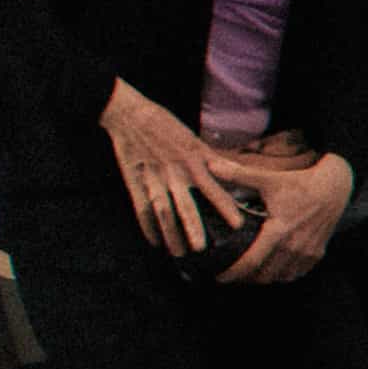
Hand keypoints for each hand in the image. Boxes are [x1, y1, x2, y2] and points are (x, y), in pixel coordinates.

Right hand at [101, 83, 250, 260]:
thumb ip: (213, 159)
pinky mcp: (135, 182)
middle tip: (201, 249)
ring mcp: (152, 179)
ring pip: (162, 211)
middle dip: (193, 227)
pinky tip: (153, 241)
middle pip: (184, 205)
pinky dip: (147, 226)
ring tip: (178, 253)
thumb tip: (236, 173)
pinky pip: (141, 208)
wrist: (130, 115)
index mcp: (191, 160)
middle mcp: (174, 172)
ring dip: (169, 233)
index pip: (211, 188)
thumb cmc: (165, 125)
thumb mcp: (194, 139)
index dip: (223, 206)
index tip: (237, 225)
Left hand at [218, 140, 352, 287]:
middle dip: (245, 278)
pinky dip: (281, 276)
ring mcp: (307, 252)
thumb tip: (210, 164)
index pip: (252, 261)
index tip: (218, 277)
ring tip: (246, 274)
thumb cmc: (299, 183)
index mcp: (279, 231)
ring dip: (263, 279)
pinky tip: (270, 270)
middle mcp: (294, 246)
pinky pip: (296, 273)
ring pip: (280, 277)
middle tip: (229, 275)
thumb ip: (238, 175)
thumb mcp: (268, 179)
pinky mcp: (317, 253)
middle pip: (264, 275)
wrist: (334, 187)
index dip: (234, 273)